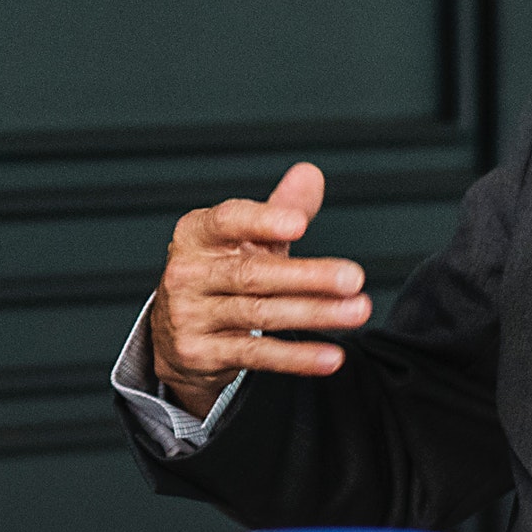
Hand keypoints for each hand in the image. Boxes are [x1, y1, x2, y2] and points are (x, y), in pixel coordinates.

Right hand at [150, 162, 371, 419]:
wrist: (175, 332)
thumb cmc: (221, 274)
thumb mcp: (246, 239)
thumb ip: (282, 208)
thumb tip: (310, 174)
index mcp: (196, 234)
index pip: (228, 220)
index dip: (263, 221)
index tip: (300, 224)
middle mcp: (186, 272)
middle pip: (253, 273)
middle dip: (308, 276)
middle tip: (353, 278)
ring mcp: (188, 315)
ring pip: (260, 314)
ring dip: (314, 314)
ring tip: (356, 311)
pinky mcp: (199, 353)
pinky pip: (255, 355)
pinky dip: (296, 357)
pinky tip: (329, 356)